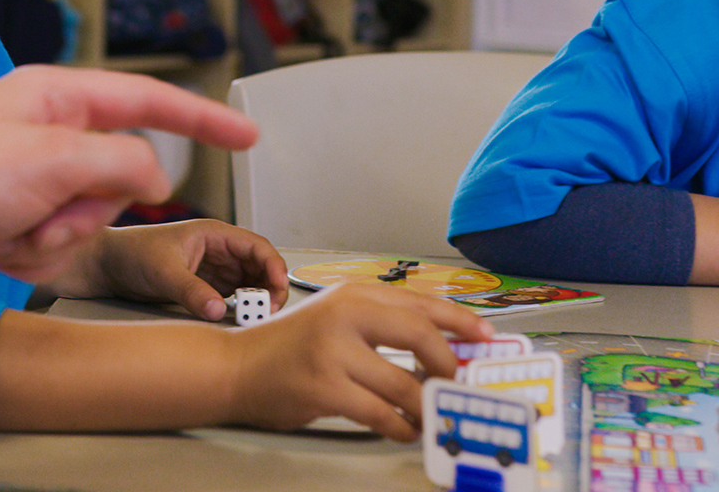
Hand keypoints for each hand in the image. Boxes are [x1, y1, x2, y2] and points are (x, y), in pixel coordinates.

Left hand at [0, 65, 259, 304]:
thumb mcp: (52, 160)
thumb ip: (122, 161)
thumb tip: (156, 176)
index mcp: (52, 93)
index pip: (147, 99)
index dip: (202, 120)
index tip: (248, 136)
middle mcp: (41, 128)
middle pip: (118, 173)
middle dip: (91, 206)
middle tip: (46, 210)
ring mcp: (23, 176)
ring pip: (88, 216)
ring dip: (56, 236)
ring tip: (8, 230)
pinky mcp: (6, 217)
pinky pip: (52, 243)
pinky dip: (29, 254)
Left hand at [52, 220, 287, 321]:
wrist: (105, 266)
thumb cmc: (131, 253)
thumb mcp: (162, 271)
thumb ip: (191, 291)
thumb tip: (218, 310)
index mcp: (213, 234)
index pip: (257, 247)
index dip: (273, 267)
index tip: (278, 290)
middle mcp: (218, 250)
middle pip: (259, 267)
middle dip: (269, 288)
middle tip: (267, 313)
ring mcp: (213, 269)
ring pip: (249, 284)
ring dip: (256, 300)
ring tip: (254, 319)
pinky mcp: (205, 286)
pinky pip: (233, 297)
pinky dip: (240, 308)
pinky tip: (238, 320)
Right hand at [222, 282, 491, 441]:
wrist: (236, 367)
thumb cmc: (288, 347)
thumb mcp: (334, 318)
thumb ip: (382, 326)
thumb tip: (441, 353)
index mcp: (352, 294)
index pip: (421, 302)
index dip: (461, 321)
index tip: (486, 338)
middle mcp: (343, 314)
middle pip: (421, 335)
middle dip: (448, 367)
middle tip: (456, 385)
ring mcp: (333, 351)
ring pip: (405, 384)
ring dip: (425, 407)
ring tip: (429, 415)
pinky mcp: (324, 387)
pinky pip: (382, 414)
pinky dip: (401, 427)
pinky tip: (402, 428)